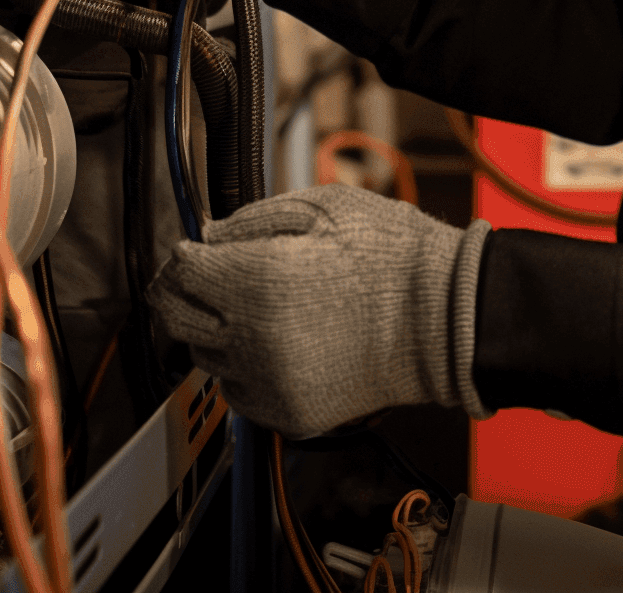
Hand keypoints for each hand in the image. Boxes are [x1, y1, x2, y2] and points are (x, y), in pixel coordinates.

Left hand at [151, 185, 491, 438]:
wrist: (446, 320)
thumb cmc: (394, 259)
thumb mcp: (322, 207)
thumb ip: (253, 220)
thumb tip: (210, 238)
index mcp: (258, 282)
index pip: (178, 272)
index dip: (180, 255)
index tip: (191, 251)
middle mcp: (254, 339)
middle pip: (176, 318)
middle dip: (180, 292)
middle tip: (199, 279)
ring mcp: (271, 383)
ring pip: (205, 357)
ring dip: (214, 330)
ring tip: (252, 309)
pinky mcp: (290, 414)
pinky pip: (239, 393)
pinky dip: (244, 369)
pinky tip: (273, 344)